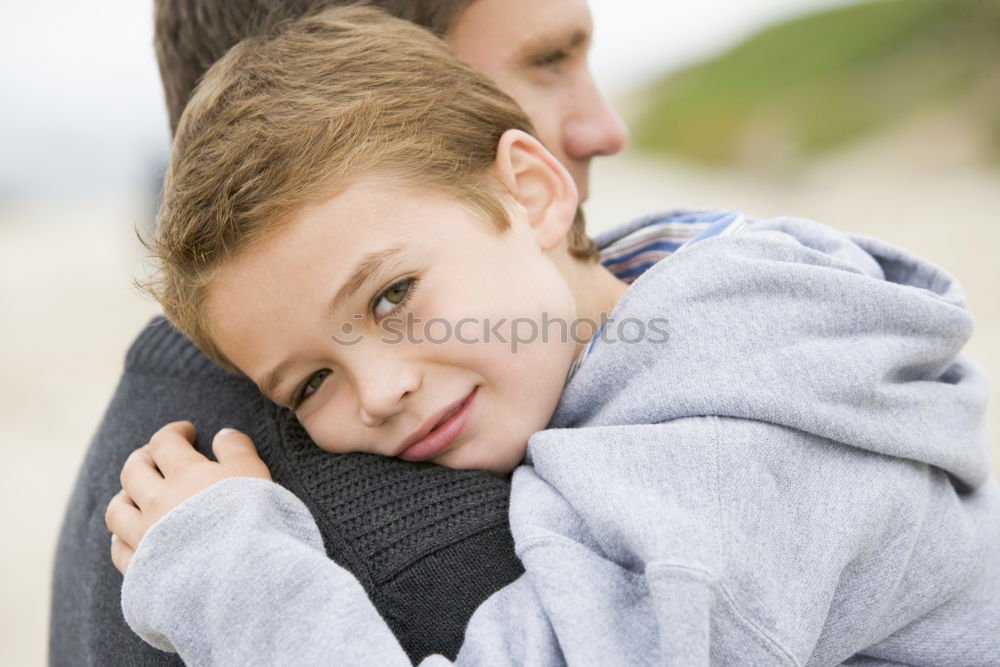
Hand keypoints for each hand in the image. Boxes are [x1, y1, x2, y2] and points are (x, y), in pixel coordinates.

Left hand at [105, 421, 270, 573]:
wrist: (241, 576)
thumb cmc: (252, 521)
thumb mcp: (255, 474)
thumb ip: (237, 449)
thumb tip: (222, 434)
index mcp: (185, 474)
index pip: (166, 442)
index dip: (174, 432)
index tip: (186, 432)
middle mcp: (157, 502)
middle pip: (134, 470)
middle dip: (144, 457)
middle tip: (157, 457)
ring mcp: (145, 537)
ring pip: (117, 509)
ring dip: (125, 496)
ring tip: (137, 495)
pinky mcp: (142, 569)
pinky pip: (119, 549)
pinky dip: (121, 538)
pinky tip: (130, 536)